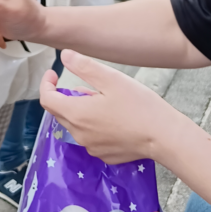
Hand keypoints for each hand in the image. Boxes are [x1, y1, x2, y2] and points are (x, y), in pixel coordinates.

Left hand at [40, 50, 169, 162]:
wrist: (164, 137)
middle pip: (60, 112)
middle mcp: (79, 134)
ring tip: (104, 99)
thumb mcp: (111, 79)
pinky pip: (90, 138)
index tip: (54, 73)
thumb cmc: (139, 105)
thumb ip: (84, 67)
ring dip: (80, 111)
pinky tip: (113, 118)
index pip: (47, 99)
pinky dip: (93, 125)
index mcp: (76, 114)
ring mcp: (91, 147)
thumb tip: (64, 55)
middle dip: (65, 96)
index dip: (47, 84)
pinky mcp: (104, 155)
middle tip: (87, 85)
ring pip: (76, 125)